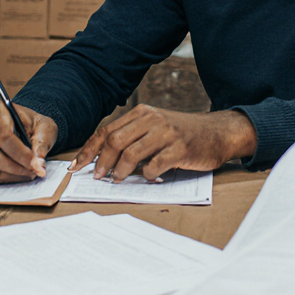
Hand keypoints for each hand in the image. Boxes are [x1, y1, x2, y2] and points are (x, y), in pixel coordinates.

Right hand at [0, 101, 57, 183]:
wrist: (20, 125)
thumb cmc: (32, 125)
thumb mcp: (45, 127)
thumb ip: (43, 142)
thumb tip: (38, 162)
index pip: (2, 135)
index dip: (20, 154)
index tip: (36, 165)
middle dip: (13, 168)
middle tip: (33, 172)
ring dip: (7, 175)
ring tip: (26, 174)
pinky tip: (14, 175)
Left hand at [72, 106, 256, 182]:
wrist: (217, 133)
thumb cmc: (183, 134)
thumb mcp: (156, 127)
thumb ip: (133, 137)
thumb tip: (102, 159)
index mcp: (142, 113)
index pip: (107, 131)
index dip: (89, 150)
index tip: (77, 166)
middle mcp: (152, 119)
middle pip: (115, 142)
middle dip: (101, 162)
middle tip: (97, 177)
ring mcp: (166, 133)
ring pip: (131, 154)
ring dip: (120, 171)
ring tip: (116, 180)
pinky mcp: (179, 149)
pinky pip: (154, 166)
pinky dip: (146, 175)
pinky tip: (147, 178)